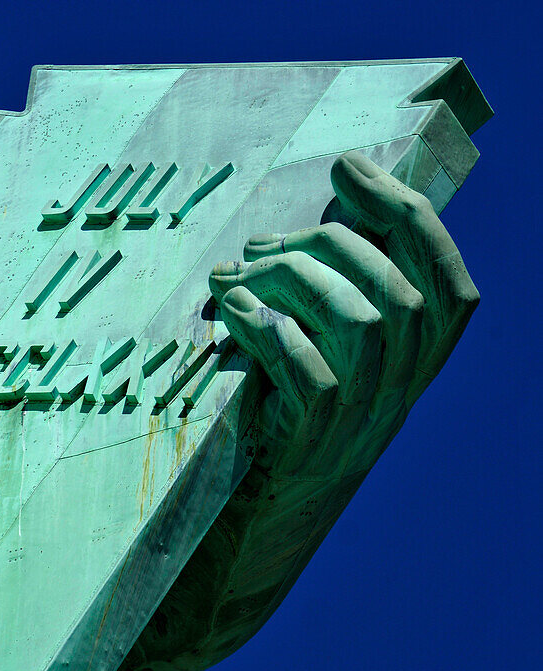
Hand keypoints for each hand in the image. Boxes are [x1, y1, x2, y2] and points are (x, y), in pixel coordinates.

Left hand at [209, 151, 478, 479]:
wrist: (271, 500)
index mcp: (418, 358)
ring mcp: (362, 416)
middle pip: (397, 292)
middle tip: (256, 244)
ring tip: (232, 276)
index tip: (349, 166)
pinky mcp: (314, 438)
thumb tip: (317, 215)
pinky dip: (267, 329)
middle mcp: (403, 386)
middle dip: (325, 244)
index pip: (444, 277)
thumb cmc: (294, 405)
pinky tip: (230, 312)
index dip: (401, 213)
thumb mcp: (330, 347)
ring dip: (288, 281)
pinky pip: (306, 371)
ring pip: (357, 323)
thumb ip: (340, 292)